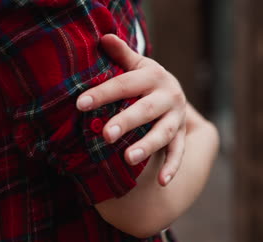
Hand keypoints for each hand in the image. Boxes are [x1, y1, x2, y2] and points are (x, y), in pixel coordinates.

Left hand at [76, 34, 185, 185]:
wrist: (176, 92)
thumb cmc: (146, 80)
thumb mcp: (137, 65)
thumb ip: (121, 54)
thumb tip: (102, 37)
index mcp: (154, 76)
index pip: (126, 84)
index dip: (104, 93)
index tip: (80, 104)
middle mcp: (169, 95)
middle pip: (146, 110)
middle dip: (127, 122)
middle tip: (106, 135)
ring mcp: (177, 117)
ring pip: (164, 133)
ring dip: (147, 146)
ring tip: (128, 159)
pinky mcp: (182, 135)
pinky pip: (178, 152)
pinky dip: (172, 167)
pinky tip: (162, 182)